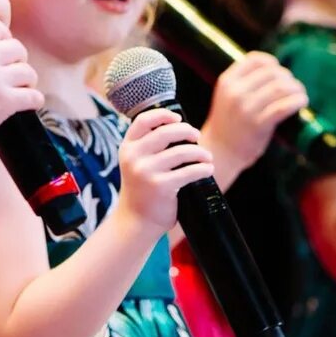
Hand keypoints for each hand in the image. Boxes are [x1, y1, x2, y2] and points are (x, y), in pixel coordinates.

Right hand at [0, 18, 42, 149]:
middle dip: (18, 60)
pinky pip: (34, 96)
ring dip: (27, 81)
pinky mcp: (5, 102)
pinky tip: (29, 103)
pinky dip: (34, 100)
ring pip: (29, 72)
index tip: (3, 52)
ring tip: (21, 89)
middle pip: (17, 48)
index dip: (4, 38)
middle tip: (13, 74)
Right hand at [116, 109, 214, 234]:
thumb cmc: (142, 189)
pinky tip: (208, 169)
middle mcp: (134, 157)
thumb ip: (149, 146)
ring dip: (200, 152)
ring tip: (207, 157)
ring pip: (182, 151)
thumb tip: (181, 127)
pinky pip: (190, 171)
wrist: (136, 221)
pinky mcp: (161, 186)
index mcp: (127, 147)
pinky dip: (204, 168)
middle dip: (187, 131)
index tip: (178, 119)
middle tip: (196, 137)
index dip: (164, 115)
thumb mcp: (136, 163)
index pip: (144, 120)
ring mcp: (146, 171)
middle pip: (167, 132)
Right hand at [200, 52, 307, 178]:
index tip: (279, 71)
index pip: (255, 60)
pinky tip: (302, 102)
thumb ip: (244, 84)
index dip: (271, 62)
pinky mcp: (258, 124)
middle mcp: (235, 92)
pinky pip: (284, 107)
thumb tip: (276, 72)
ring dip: (296, 88)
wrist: (220, 152)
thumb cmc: (228, 124)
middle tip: (294, 86)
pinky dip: (297, 101)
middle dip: (287, 77)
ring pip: (280, 88)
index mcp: (227, 82)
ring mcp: (246, 108)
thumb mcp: (227, 97)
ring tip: (300, 94)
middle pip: (271, 73)